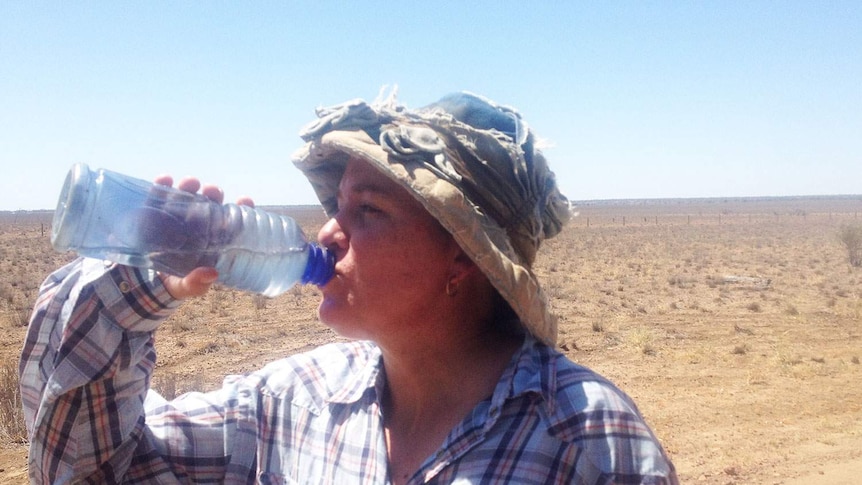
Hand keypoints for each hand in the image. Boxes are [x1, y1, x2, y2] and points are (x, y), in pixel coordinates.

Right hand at [153, 174, 254, 299]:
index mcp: (213, 238)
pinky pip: (158, 196)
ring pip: (187, 195)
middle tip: (212, 192)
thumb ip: (197, 284)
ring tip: (190, 183)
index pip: (231, 220)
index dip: (242, 209)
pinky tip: (164, 180)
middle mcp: (197, 222)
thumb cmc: (177, 282)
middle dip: (213, 193)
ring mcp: (177, 215)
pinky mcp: (154, 212)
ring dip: (190, 186)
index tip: (246, 201)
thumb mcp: (186, 287)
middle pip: (210, 202)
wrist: (146, 282)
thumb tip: (211, 274)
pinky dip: (161, 185)